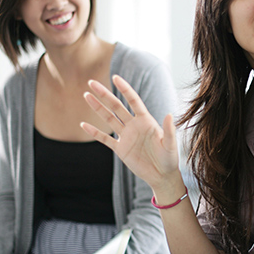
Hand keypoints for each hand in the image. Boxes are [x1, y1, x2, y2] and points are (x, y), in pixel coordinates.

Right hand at [81, 75, 179, 189]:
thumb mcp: (170, 144)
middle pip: (116, 106)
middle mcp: (134, 125)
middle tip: (91, 82)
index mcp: (146, 120)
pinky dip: (94, 132)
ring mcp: (126, 136)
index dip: (125, 89)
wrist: (162, 175)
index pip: (133, 101)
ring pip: (108, 118)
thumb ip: (169, 130)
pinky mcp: (120, 149)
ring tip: (86, 95)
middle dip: (104, 94)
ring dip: (97, 108)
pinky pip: (105, 139)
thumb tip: (169, 114)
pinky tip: (83, 124)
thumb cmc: (169, 158)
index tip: (115, 77)